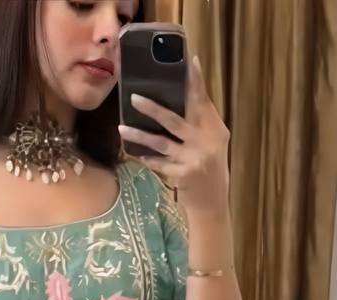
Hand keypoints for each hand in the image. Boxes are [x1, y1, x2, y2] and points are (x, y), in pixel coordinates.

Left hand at [118, 54, 230, 215]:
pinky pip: (159, 163)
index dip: (196, 80)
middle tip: (134, 97)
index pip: (203, 100)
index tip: (190, 60)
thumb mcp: (212, 143)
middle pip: (175, 119)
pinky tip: (134, 153)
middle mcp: (206, 141)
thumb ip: (200, 123)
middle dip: (153, 108)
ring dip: (139, 135)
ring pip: (161, 142)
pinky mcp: (183, 174)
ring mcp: (194, 158)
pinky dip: (147, 158)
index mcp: (215, 129)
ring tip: (122, 128)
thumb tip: (178, 99)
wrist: (213, 203)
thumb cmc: (209, 168)